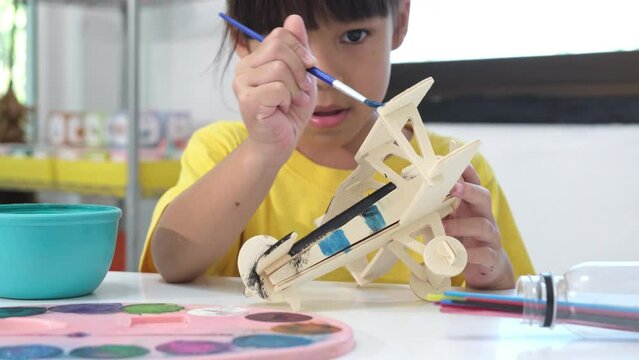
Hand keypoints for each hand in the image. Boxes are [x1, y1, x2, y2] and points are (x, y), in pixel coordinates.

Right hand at [233, 15, 317, 165]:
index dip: (300, 48)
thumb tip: (294, 18)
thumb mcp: (301, 76)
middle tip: (302, 89)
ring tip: (293, 102)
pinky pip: (278, 88)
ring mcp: (242, 84)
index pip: (279, 36)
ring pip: (280, 69)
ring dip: (295, 89)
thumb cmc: (289, 113)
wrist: (279, 143)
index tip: (309, 66)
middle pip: (279, 48)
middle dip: (300, 69)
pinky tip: (283, 110)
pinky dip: (288, 100)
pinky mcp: (247, 100)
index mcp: (255, 60)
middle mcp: (244, 68)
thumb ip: (298, 49)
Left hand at [443, 165, 514, 288]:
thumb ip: (439, 211)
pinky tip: (458, 255)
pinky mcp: (491, 255)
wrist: (485, 267)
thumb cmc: (464, 239)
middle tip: (453, 187)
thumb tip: (414, 201)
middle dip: (469, 190)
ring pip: (483, 224)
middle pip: (483, 196)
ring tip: (444, 230)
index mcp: (471, 205)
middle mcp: (483, 216)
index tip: (453, 159)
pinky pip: (484, 252)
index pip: (473, 182)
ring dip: (461, 225)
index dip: (466, 170)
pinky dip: (469, 254)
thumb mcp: (451, 222)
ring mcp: (490, 236)